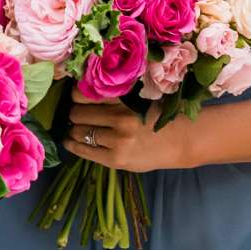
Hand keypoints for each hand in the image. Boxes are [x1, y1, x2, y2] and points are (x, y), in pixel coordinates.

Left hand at [66, 98, 198, 172]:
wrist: (180, 140)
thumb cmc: (156, 115)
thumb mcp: (137, 98)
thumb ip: (113, 95)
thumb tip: (78, 90)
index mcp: (124, 99)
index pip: (83, 93)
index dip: (76, 96)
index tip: (77, 98)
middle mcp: (120, 118)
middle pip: (77, 113)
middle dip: (75, 114)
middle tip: (78, 115)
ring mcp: (118, 140)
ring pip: (78, 132)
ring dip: (75, 130)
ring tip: (77, 129)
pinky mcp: (116, 159)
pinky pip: (84, 150)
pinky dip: (72, 145)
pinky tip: (70, 141)